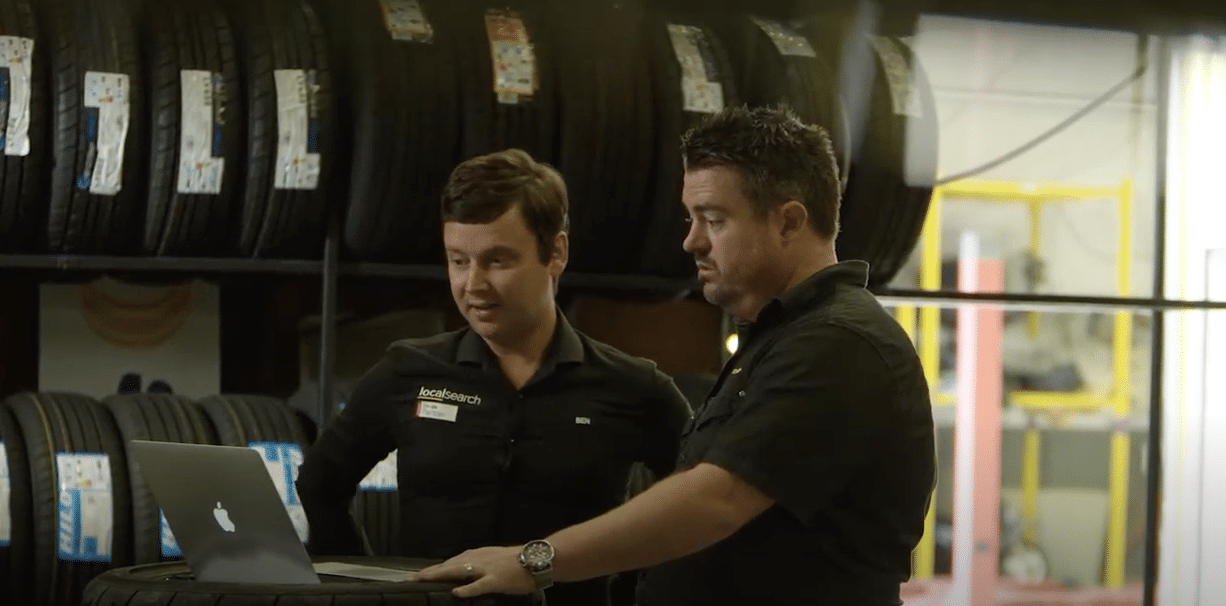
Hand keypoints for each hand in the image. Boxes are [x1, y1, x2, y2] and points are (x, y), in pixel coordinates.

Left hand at [413, 546, 535, 597]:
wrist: (538, 559)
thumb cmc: (518, 562)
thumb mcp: (494, 560)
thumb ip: (478, 566)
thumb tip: (463, 576)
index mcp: (478, 555)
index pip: (451, 562)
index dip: (434, 569)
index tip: (418, 575)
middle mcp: (478, 559)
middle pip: (448, 565)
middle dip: (429, 573)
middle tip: (410, 580)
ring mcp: (486, 569)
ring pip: (458, 571)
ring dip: (439, 576)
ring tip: (422, 581)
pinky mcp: (497, 580)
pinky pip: (479, 585)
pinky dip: (466, 589)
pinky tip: (455, 593)